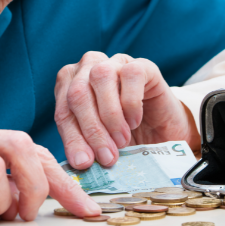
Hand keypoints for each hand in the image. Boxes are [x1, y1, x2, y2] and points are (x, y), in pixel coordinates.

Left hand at [54, 52, 200, 168]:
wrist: (162, 131)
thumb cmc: (124, 136)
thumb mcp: (99, 144)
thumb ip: (86, 147)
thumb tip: (79, 162)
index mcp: (69, 86)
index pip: (63, 111)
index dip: (72, 138)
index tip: (84, 163)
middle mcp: (87, 68)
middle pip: (78, 93)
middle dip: (91, 129)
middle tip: (107, 157)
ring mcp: (114, 62)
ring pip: (100, 77)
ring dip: (110, 115)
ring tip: (122, 141)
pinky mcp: (141, 65)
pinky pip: (131, 74)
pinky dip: (131, 102)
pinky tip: (135, 122)